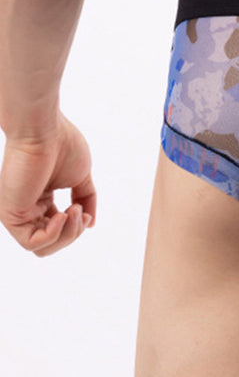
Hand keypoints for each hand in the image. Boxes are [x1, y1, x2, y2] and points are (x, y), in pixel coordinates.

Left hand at [0, 113, 95, 255]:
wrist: (43, 129)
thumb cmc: (61, 144)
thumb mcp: (81, 177)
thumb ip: (86, 199)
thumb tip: (90, 223)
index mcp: (40, 200)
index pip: (57, 231)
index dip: (76, 228)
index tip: (85, 211)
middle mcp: (26, 208)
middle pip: (51, 244)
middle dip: (73, 234)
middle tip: (81, 212)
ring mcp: (17, 212)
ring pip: (43, 248)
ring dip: (67, 235)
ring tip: (74, 210)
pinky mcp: (11, 214)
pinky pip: (32, 242)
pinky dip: (53, 235)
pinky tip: (62, 214)